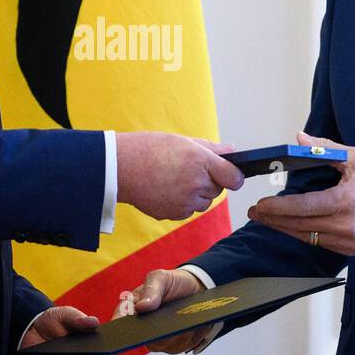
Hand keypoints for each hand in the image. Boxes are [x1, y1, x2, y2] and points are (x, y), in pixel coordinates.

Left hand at [19, 306, 101, 354]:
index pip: (102, 352)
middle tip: (76, 348)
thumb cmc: (56, 324)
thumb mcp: (65, 316)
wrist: (32, 330)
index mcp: (92, 350)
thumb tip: (94, 322)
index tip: (99, 346)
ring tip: (55, 352)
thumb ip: (78, 318)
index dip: (103, 350)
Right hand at [112, 268, 214, 353]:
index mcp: (133, 307)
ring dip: (172, 335)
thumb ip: (152, 289)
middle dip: (152, 334)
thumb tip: (141, 307)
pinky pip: (176, 346)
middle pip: (140, 337)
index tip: (124, 328)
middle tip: (163, 329)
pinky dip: (185, 337)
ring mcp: (157, 338)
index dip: (120, 324)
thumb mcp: (162, 278)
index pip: (120, 317)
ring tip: (182, 324)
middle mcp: (142, 326)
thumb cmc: (173, 283)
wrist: (196, 291)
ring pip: (160, 344)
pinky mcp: (172, 345)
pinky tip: (191, 328)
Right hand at [116, 132, 244, 220]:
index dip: (233, 175)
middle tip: (187, 169)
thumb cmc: (149, 149)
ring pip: (203, 202)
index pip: (234, 177)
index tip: (229, 174)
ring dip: (196, 194)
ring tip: (174, 179)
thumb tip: (234, 151)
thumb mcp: (183, 141)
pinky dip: (182, 203)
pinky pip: (188, 210)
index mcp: (200, 161)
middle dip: (209, 181)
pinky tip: (166, 189)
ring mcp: (185, 201)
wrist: (120, 168)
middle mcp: (196, 183)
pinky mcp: (174, 214)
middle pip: (218, 189)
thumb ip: (212, 149)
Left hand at [247, 132, 354, 255]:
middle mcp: (344, 226)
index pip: (303, 208)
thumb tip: (300, 140)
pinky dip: (301, 234)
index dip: (278, 208)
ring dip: (283, 228)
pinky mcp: (350, 250)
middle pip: (298, 226)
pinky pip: (318, 243)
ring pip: (305, 237)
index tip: (261, 204)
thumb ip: (326, 150)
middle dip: (273, 219)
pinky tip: (290, 226)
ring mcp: (347, 241)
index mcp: (345, 202)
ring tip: (266, 219)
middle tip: (254, 212)